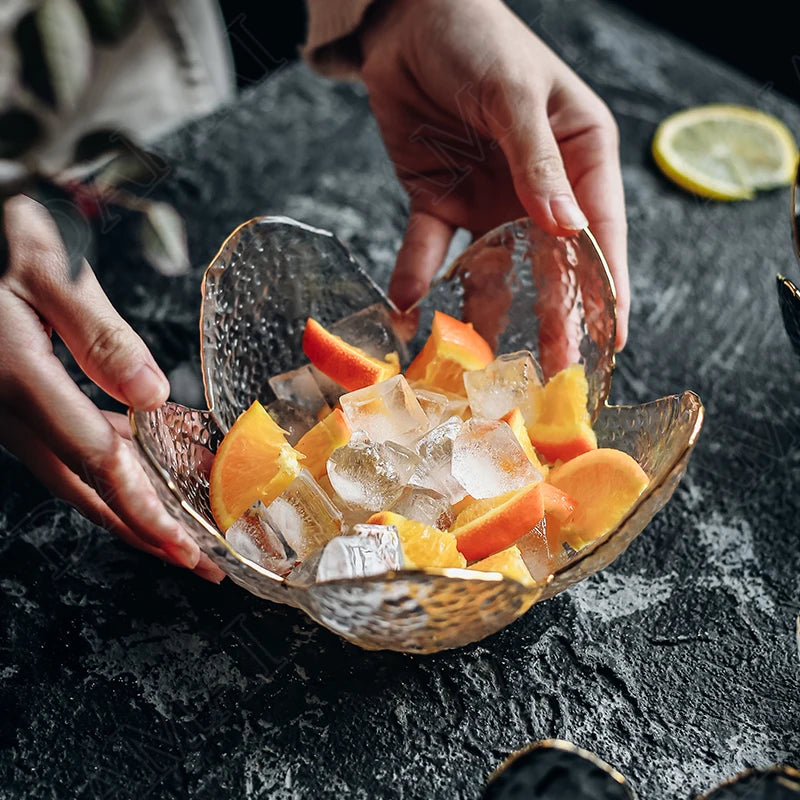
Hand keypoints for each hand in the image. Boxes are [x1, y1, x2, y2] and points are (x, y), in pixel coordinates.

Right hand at [0, 195, 224, 581]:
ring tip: (180, 530)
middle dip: (143, 529)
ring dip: (129, 505)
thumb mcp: (49, 269)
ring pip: (73, 473)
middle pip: (83, 485)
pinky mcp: (15, 397)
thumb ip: (98, 334)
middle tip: (195, 562)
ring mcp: (7, 407)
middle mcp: (7, 405)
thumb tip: (149, 396)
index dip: (142, 505)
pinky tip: (146, 468)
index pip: (93, 458)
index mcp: (16, 377)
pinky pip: (66, 443)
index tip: (182, 544)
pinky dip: (111, 465)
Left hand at [359, 0, 628, 349]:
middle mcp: (537, 189)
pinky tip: (409, 304)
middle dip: (552, 317)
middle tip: (553, 370)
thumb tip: (568, 229)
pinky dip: (418, 274)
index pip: (600, 230)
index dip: (607, 286)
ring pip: (492, 268)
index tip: (612, 338)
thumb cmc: (478, 39)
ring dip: (484, 312)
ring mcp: (487, 202)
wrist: (407, 22)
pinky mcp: (438, 203)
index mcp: (579, 157)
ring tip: (480, 361)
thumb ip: (537, 164)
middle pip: (550, 264)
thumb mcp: (514, 96)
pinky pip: (430, 248)